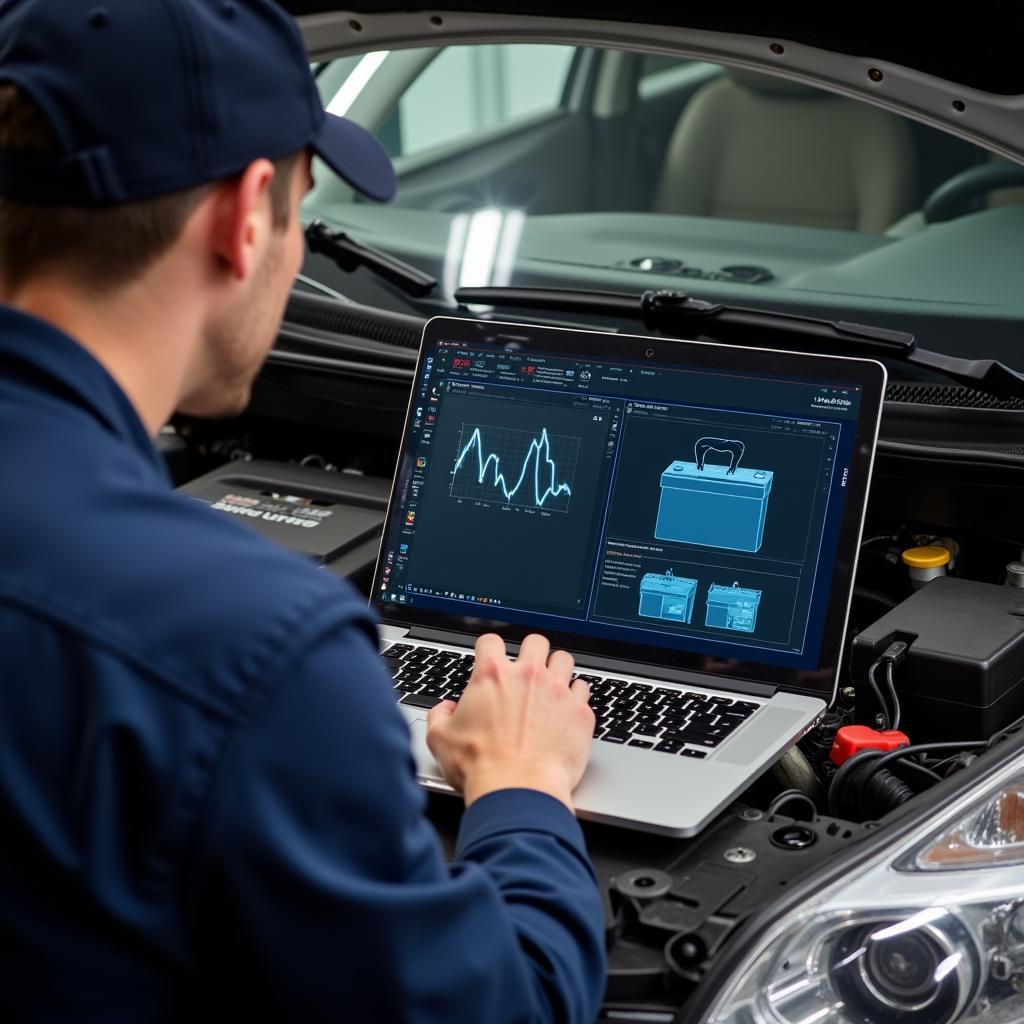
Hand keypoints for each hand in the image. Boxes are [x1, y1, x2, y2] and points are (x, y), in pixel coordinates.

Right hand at [425, 633, 594, 811]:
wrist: (518, 791)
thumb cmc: (481, 768)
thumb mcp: (440, 740)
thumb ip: (440, 715)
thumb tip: (445, 710)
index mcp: (492, 676)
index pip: (491, 641)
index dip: (489, 649)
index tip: (490, 658)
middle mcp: (528, 676)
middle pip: (536, 641)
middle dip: (530, 652)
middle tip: (526, 670)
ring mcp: (558, 691)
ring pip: (564, 659)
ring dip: (557, 668)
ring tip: (551, 685)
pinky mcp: (579, 712)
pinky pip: (584, 689)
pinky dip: (576, 696)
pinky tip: (568, 708)